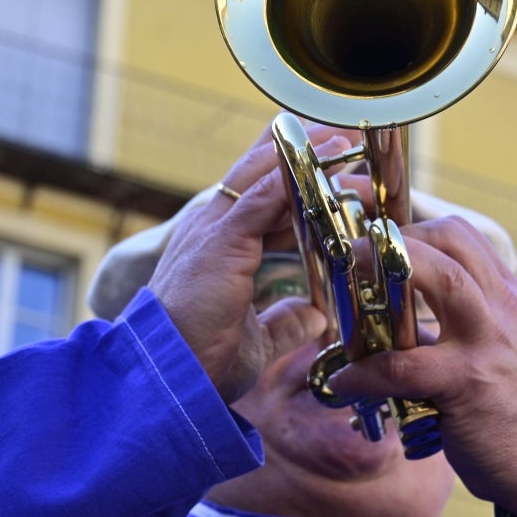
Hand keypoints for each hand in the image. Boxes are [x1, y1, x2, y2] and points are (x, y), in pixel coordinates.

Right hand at [149, 124, 352, 402]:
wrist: (170, 378)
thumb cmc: (202, 359)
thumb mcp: (256, 339)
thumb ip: (284, 321)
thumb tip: (315, 318)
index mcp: (220, 245)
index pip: (261, 198)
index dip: (298, 181)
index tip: (335, 168)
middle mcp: (214, 227)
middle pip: (262, 172)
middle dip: (305, 153)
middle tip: (347, 138)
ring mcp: (214, 229)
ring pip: (264, 172)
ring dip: (308, 154)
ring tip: (346, 139)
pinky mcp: (221, 240)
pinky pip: (263, 194)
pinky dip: (295, 173)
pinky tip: (326, 156)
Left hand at [327, 216, 516, 516]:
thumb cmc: (514, 407)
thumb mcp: (502, 346)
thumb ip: (464, 320)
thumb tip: (400, 310)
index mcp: (506, 296)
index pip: (461, 235)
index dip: (412, 230)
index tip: (378, 247)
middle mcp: (501, 308)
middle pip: (452, 241)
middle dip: (396, 240)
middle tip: (357, 257)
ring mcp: (488, 343)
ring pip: (442, 281)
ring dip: (386, 276)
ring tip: (346, 293)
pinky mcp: (468, 384)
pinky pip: (404, 366)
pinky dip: (365, 371)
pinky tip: (344, 382)